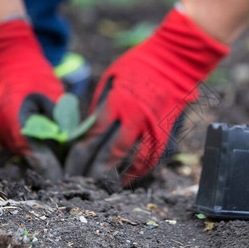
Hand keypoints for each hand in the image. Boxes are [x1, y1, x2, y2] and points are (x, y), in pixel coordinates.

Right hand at [0, 20, 64, 178]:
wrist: (8, 59)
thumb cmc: (35, 74)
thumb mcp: (53, 97)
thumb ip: (61, 123)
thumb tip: (73, 147)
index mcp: (16, 121)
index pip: (36, 156)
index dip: (53, 170)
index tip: (69, 180)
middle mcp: (3, 131)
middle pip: (31, 159)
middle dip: (52, 165)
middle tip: (75, 171)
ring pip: (26, 154)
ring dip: (45, 155)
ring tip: (68, 157)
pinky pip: (21, 146)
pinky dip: (36, 146)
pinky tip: (52, 143)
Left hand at [64, 9, 228, 188]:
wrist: (175, 60)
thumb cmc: (139, 64)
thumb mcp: (111, 77)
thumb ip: (100, 103)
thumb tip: (89, 127)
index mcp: (118, 102)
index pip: (95, 133)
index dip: (82, 151)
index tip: (73, 164)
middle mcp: (135, 118)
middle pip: (111, 151)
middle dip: (95, 170)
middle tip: (83, 182)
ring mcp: (153, 126)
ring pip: (135, 160)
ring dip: (120, 175)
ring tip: (106, 187)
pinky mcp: (167, 131)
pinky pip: (154, 157)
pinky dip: (141, 170)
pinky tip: (129, 178)